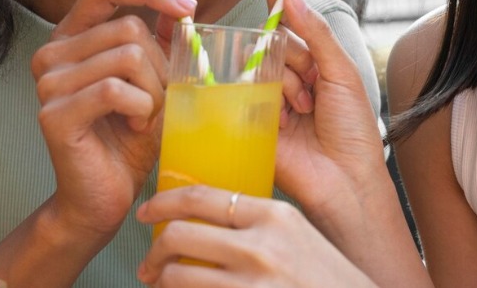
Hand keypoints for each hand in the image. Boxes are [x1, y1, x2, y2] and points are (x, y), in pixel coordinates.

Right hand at [30, 0, 197, 238]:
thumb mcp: (155, 78)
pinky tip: (135, 127)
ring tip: (144, 117)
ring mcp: (48, 83)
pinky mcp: (53, 113)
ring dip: (153, 91)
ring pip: (128, 57)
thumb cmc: (131, 135)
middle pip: (129, 28)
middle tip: (158, 99)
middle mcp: (52, 53)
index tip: (187, 6)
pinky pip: (116, 89)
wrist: (106, 195)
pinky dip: (140, 108)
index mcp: (73, 36)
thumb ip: (164, 36)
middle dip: (160, 65)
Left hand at [136, 186, 377, 286]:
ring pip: (179, 277)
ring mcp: (253, 285)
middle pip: (180, 235)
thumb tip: (210, 218)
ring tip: (164, 286)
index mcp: (273, 217)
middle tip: (151, 263)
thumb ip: (259, 223)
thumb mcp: (299, 235)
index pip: (202, 198)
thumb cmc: (329, 281)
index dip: (163, 202)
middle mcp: (261, 247)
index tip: (148, 212)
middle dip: (155, 252)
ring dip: (163, 282)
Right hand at [268, 0, 388, 224]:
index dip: (282, 10)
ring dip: (283, 85)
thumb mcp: (341, 72)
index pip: (291, 32)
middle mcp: (289, 85)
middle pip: (272, 48)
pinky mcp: (252, 126)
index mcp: (314, 70)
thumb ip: (315, 32)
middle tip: (311, 88)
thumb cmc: (353, 130)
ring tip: (303, 111)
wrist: (346, 183)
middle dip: (291, 59)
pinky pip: (244, 97)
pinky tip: (285, 120)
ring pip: (259, 70)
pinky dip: (265, 102)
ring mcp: (269, 105)